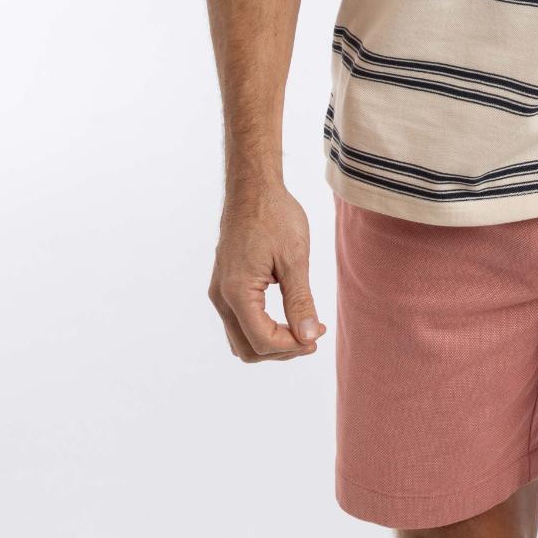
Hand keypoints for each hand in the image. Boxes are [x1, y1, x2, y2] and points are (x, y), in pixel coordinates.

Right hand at [209, 182, 326, 361]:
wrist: (252, 188)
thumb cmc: (274, 216)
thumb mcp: (294, 259)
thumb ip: (300, 301)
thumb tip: (308, 337)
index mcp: (237, 292)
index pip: (262, 341)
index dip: (292, 346)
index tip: (318, 336)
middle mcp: (221, 297)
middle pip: (248, 348)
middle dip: (282, 350)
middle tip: (313, 336)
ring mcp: (220, 291)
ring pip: (241, 338)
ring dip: (271, 342)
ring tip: (302, 328)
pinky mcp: (224, 284)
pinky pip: (239, 321)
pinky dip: (261, 328)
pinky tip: (286, 317)